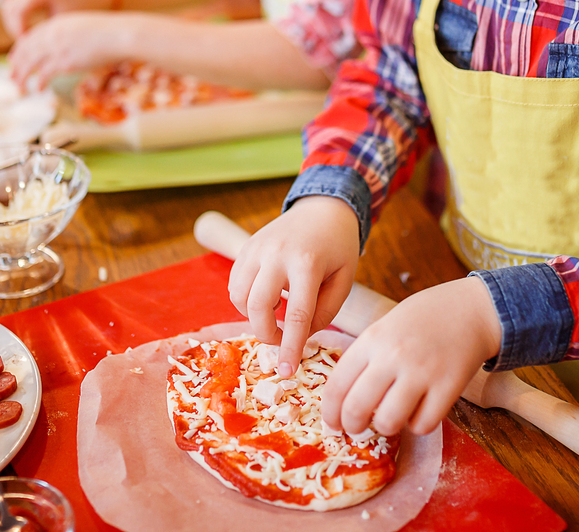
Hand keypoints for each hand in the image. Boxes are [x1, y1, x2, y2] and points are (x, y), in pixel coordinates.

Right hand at [1, 0, 111, 37]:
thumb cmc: (83, 11)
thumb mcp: (64, 24)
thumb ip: (46, 34)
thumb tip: (29, 50)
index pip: (18, 12)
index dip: (19, 31)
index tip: (26, 47)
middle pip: (10, 9)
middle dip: (14, 29)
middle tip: (23, 47)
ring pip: (10, 8)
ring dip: (14, 26)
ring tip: (25, 42)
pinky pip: (17, 7)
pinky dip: (19, 21)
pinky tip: (29, 35)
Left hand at [8, 12, 139, 88]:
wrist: (117, 35)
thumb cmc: (107, 33)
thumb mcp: (82, 28)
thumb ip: (68, 36)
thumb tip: (63, 48)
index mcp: (56, 23)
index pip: (30, 37)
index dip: (20, 50)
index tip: (14, 59)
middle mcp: (53, 34)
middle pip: (26, 50)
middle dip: (17, 64)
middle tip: (11, 76)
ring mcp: (57, 48)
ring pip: (31, 63)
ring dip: (22, 76)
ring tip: (19, 87)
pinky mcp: (64, 62)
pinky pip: (44, 74)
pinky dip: (38, 83)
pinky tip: (37, 90)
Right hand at [228, 196, 359, 377]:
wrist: (322, 208)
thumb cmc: (338, 248)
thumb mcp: (344, 280)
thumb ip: (324, 312)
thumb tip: (300, 336)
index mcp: (307, 263)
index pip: (296, 315)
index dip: (290, 347)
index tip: (287, 371)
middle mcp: (276, 254)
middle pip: (257, 306)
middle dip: (266, 334)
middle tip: (281, 341)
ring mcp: (256, 249)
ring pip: (238, 297)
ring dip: (254, 316)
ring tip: (276, 314)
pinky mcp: (245, 249)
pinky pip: (235, 285)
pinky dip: (246, 301)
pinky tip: (267, 298)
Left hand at [320, 277, 501, 435]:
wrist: (469, 309)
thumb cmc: (421, 320)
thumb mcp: (382, 329)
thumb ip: (363, 359)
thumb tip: (340, 399)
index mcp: (371, 340)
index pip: (337, 385)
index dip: (329, 412)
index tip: (331, 422)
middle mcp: (392, 356)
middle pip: (356, 408)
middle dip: (350, 427)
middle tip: (354, 430)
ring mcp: (422, 372)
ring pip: (388, 421)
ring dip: (385, 428)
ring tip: (389, 418)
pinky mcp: (449, 387)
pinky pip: (423, 424)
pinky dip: (417, 426)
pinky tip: (418, 412)